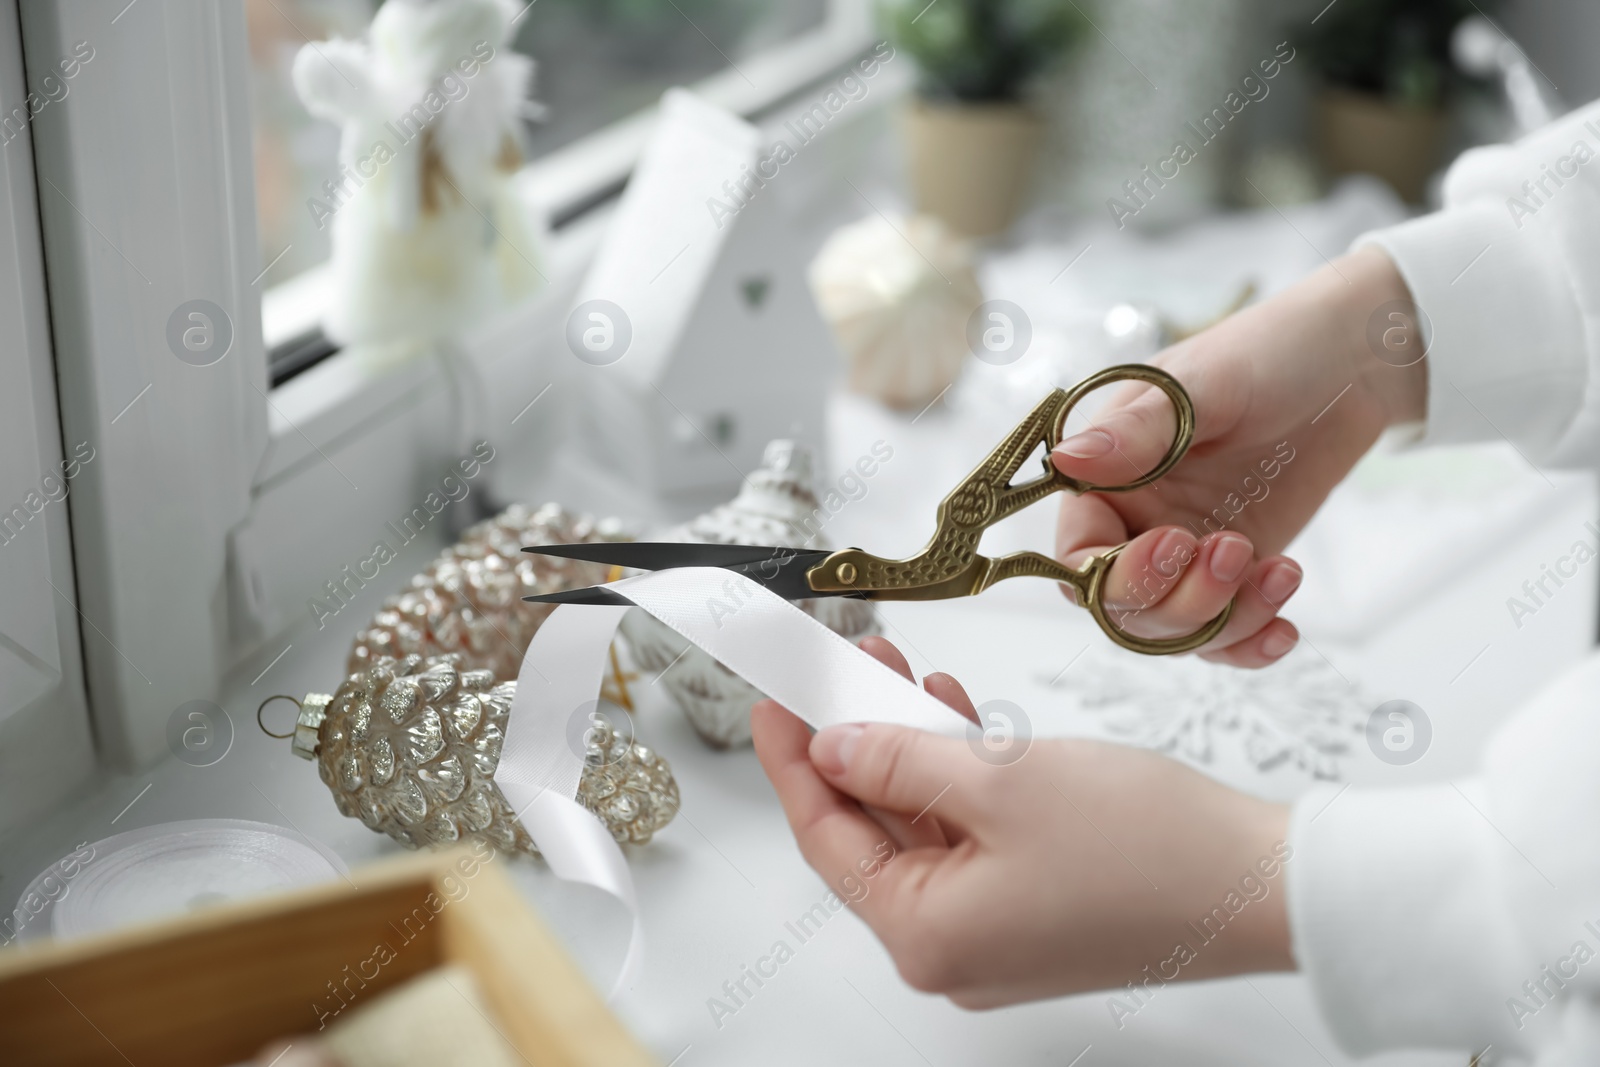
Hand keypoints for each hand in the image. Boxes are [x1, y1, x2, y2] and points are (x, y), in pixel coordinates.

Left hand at [752, 636, 1293, 1008]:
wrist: (1268, 887)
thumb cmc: (1148, 847)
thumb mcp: (1000, 782)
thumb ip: (898, 761)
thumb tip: (834, 747)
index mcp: (927, 937)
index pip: (826, 836)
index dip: (793, 758)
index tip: (772, 695)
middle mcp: (954, 950)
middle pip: (874, 832)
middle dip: (856, 740)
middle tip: (841, 666)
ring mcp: (998, 935)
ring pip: (926, 829)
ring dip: (911, 749)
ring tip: (901, 671)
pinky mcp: (1038, 911)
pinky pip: (973, 839)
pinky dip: (960, 777)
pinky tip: (958, 718)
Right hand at [1052, 246, 1424, 666]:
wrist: (1352, 363)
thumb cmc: (1269, 352)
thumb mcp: (1202, 384)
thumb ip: (1136, 430)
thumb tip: (1069, 460)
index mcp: (1104, 476)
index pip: (1078, 555)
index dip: (1116, 571)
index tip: (1175, 544)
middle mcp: (1132, 521)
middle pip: (1124, 608)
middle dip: (1180, 601)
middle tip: (1236, 552)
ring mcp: (1184, 551)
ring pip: (1175, 630)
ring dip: (1225, 621)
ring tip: (1280, 573)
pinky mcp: (1234, 571)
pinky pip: (1223, 633)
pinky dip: (1249, 643)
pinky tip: (1285, 628)